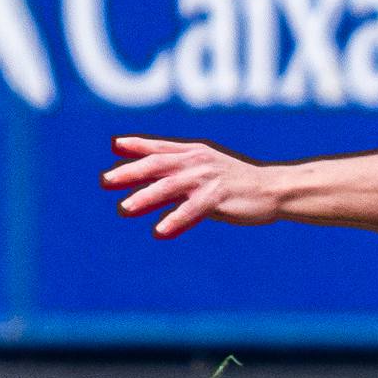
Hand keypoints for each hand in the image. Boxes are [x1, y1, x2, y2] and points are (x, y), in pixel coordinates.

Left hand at [105, 135, 278, 234]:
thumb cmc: (236, 182)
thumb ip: (181, 171)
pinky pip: (192, 210)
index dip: (137, 145)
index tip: (115, 146)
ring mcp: (207, 179)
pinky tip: (160, 232)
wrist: (272, 189)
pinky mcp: (218, 197)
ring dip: (146, 197)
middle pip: (157, 165)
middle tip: (106, 181)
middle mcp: (197, 162)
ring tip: (125, 208)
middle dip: (130, 172)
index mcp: (194, 153)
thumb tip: (151, 181)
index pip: (160, 147)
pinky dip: (175, 220)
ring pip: (170, 186)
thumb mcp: (207, 169)